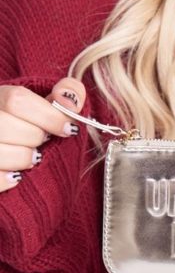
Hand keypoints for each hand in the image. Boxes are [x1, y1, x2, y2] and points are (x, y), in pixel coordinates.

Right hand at [0, 77, 85, 193]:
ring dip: (24, 159)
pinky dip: (7, 180)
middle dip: (35, 138)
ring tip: (32, 157)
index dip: (49, 116)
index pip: (16, 100)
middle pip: (5, 126)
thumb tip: (70, 100)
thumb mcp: (52, 103)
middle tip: (44, 142)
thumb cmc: (36, 124)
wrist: (19, 139)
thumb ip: (68, 92)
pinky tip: (16, 175)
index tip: (68, 129)